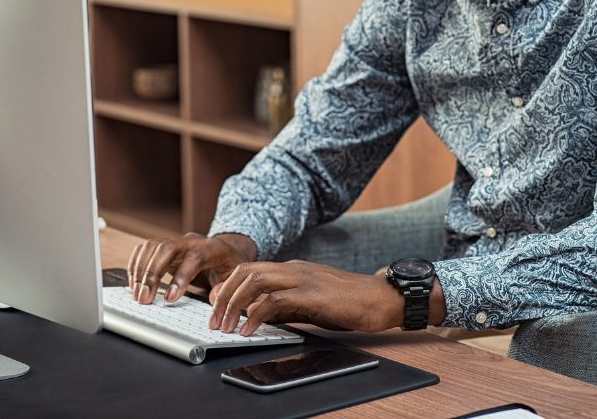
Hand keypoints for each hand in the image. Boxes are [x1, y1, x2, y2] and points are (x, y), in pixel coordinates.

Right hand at [126, 232, 256, 303]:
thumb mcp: (236, 277)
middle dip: (153, 273)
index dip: (181, 276)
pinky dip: (136, 264)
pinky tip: (134, 283)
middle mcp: (192, 241)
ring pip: (153, 247)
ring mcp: (176, 241)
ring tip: (137, 294)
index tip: (169, 298)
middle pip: (167, 248)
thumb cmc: (230, 266)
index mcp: (213, 248)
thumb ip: (226, 287)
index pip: (195, 257)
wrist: (226, 250)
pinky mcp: (164, 246)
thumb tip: (213, 297)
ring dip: (141, 270)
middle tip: (144, 298)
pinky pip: (145, 249)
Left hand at [208, 260, 405, 334]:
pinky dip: (255, 314)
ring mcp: (303, 278)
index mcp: (293, 269)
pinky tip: (248, 329)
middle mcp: (294, 268)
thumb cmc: (351, 302)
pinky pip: (274, 299)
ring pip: (255, 280)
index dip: (227, 286)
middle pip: (246, 271)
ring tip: (225, 326)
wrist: (382, 298)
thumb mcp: (312, 302)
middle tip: (214, 319)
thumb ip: (287, 306)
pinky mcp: (312, 293)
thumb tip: (261, 317)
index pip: (250, 269)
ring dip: (233, 303)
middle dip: (223, 295)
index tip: (215, 305)